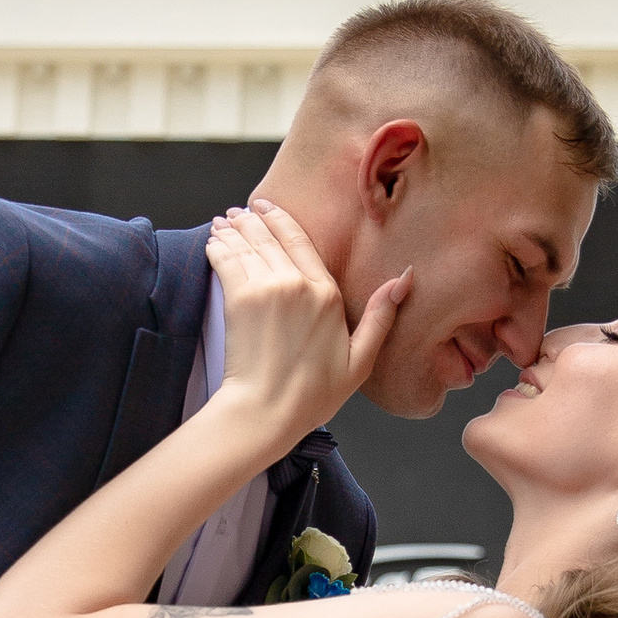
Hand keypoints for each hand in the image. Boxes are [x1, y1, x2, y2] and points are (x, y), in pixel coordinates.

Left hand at [207, 200, 409, 446]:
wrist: (269, 410)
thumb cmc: (313, 394)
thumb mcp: (360, 359)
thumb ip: (381, 316)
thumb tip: (405, 278)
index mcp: (327, 294)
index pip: (301, 241)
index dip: (281, 219)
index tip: (267, 207)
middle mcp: (297, 283)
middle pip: (270, 237)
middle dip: (252, 219)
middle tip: (239, 211)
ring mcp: (267, 289)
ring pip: (246, 244)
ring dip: (232, 229)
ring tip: (223, 221)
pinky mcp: (239, 300)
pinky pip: (226, 260)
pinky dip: (217, 247)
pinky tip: (212, 240)